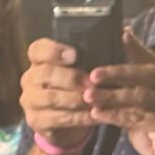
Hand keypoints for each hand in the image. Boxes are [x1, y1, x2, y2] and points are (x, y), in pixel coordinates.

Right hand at [19, 38, 98, 153]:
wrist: (65, 122)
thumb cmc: (78, 87)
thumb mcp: (86, 68)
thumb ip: (98, 53)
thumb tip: (125, 32)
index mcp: (40, 60)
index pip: (38, 49)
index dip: (54, 51)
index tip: (74, 55)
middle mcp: (30, 78)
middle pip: (45, 74)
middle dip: (70, 78)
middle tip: (91, 82)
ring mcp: (30, 100)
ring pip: (51, 98)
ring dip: (75, 99)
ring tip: (95, 100)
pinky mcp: (35, 120)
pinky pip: (57, 118)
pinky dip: (78, 117)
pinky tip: (94, 115)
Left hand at [82, 29, 154, 154]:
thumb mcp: (150, 109)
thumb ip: (135, 90)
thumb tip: (107, 73)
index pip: (152, 60)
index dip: (134, 48)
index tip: (116, 36)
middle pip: (147, 74)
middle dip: (117, 73)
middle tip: (92, 74)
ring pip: (141, 96)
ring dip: (112, 96)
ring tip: (89, 95)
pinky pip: (139, 118)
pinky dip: (116, 116)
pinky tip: (98, 114)